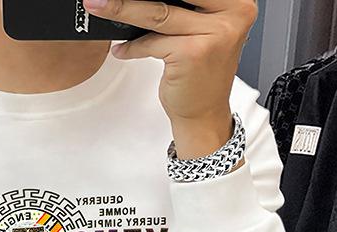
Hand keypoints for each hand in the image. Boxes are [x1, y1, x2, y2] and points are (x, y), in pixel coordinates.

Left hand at [84, 0, 256, 158]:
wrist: (204, 115)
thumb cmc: (199, 76)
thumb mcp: (199, 33)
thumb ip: (182, 11)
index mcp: (236, 4)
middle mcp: (231, 14)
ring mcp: (214, 34)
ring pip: (157, 14)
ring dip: (122, 10)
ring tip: (101, 8)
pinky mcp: (192, 52)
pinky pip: (152, 42)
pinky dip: (132, 46)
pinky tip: (122, 49)